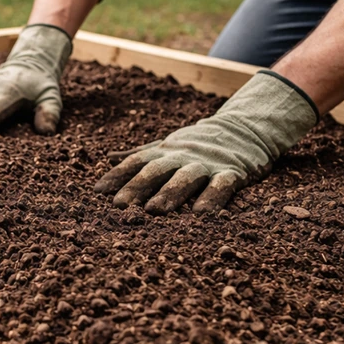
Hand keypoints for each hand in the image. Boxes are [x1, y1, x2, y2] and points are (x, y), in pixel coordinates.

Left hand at [94, 71, 318, 213]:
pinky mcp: (234, 172)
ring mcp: (208, 163)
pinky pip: (223, 185)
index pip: (136, 162)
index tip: (98, 193)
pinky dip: (212, 198)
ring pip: (186, 177)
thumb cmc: (198, 144)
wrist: (246, 128)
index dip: (117, 176)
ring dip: (169, 193)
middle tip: (120, 206)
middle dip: (137, 187)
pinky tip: (201, 215)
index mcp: (165, 151)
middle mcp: (183, 156)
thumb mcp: (167, 145)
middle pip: (157, 170)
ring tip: (154, 211)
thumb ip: (139, 153)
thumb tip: (108, 157)